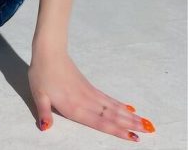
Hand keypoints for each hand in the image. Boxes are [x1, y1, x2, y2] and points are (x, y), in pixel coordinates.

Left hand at [28, 50, 154, 140]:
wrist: (48, 52)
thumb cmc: (41, 74)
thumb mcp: (38, 95)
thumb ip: (44, 113)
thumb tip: (45, 128)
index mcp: (73, 107)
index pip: (99, 122)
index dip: (116, 130)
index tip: (133, 137)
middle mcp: (85, 102)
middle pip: (111, 115)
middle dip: (130, 124)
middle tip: (149, 130)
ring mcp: (89, 93)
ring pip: (112, 107)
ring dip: (129, 115)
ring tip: (146, 122)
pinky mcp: (89, 86)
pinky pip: (107, 98)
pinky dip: (119, 104)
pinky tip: (128, 108)